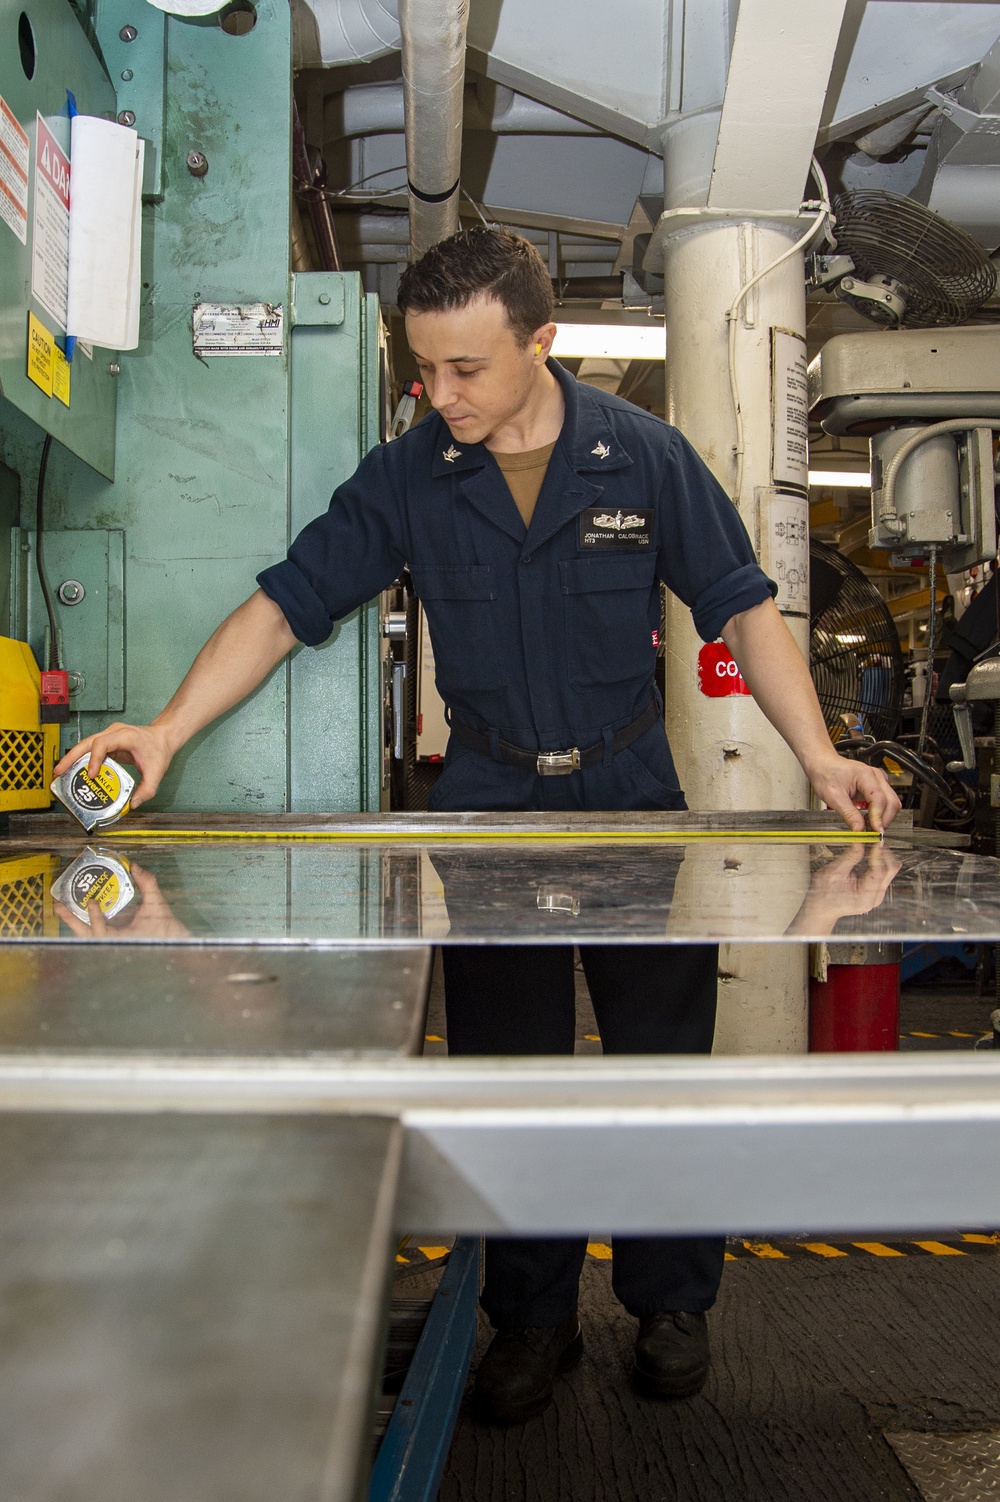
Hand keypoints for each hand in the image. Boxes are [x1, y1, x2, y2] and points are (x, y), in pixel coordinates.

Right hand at [53, 722, 174, 808]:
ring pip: (85, 746)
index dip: (94, 759)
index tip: (92, 775)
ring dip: (72, 759)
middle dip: (70, 757)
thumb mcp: (157, 772)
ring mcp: (108, 736)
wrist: (162, 737)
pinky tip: (73, 772)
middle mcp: (113, 733)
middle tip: (58, 772)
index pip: (102, 744)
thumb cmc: (159, 749)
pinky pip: (90, 751)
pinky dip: (81, 761)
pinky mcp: (107, 743)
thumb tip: (133, 804)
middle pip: (86, 743)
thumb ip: (147, 790)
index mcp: (125, 736)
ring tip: (59, 774)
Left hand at [53, 861, 190, 939]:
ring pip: (87, 936)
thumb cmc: (167, 931)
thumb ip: (148, 885)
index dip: (95, 917)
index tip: (92, 901)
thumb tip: (135, 867)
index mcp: (123, 941)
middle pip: (84, 935)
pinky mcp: (114, 942)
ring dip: (74, 922)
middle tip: (58, 905)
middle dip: (70, 920)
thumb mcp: (158, 906)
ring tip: (62, 908)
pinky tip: (79, 913)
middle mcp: (114, 945)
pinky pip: (94, 934)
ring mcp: (112, 945)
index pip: (102, 932)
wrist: (176, 945)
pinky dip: (85, 924)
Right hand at [785, 842, 901, 936]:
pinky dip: (879, 860)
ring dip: (882, 855)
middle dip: (883, 852)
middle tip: (872, 839)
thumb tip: (861, 840)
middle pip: (891, 869)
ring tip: (870, 843)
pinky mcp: (876, 890)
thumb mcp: (833, 872)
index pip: (879, 871)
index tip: (874, 838)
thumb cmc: (823, 894)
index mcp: (865, 897)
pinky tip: (869, 852)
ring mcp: (878, 894)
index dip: (878, 852)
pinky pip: (884, 872)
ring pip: (890, 869)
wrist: (821, 909)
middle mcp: (875, 897)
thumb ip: (850, 856)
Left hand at [806, 754, 901, 833]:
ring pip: (892, 803)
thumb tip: (859, 830)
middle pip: (891, 803)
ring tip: (868, 827)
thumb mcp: (833, 797)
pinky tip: (869, 820)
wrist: (823, 765)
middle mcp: (876, 776)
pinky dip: (880, 814)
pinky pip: (886, 802)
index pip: (879, 800)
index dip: (878, 818)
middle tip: (871, 834)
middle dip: (883, 820)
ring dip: (883, 818)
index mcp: (865, 775)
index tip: (875, 832)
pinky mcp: (877, 786)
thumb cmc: (826, 774)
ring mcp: (878, 781)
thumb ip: (848, 814)